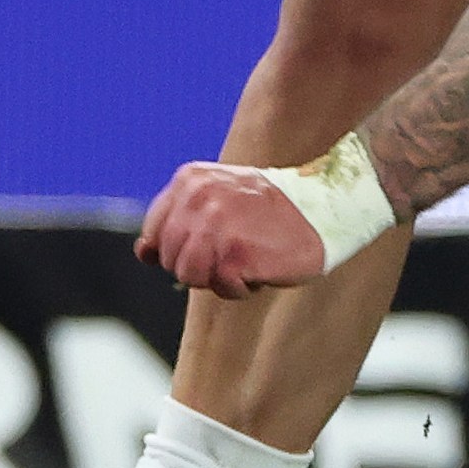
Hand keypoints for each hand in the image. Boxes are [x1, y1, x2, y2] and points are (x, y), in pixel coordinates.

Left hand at [135, 161, 327, 298]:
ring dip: (217, 279)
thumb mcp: (217, 201)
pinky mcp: (235, 253)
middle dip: (199, 266)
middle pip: (170, 259)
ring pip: (188, 276)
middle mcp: (199, 197)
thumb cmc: (270, 211)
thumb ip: (177, 222)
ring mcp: (216, 225)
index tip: (208, 244)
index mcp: (190, 179)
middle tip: (234, 250)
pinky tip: (260, 267)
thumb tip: (143, 253)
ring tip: (244, 260)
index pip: (154, 232)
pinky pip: (221, 288)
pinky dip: (241, 288)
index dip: (177, 250)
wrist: (325, 209)